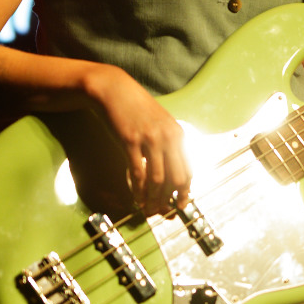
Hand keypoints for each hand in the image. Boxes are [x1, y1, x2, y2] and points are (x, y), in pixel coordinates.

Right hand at [83, 64, 190, 213]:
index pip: (188, 171)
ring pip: (158, 180)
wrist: (115, 91)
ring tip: (148, 209)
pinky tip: (136, 198)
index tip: (178, 206)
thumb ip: (168, 145)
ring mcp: (150, 140)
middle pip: (176, 178)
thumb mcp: (160, 124)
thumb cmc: (136, 108)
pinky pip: (138, 173)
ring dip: (153, 199)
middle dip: (169, 200)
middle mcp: (168, 138)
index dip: (184, 192)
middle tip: (160, 212)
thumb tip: (170, 173)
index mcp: (178, 135)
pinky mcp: (130, 142)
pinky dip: (138, 190)